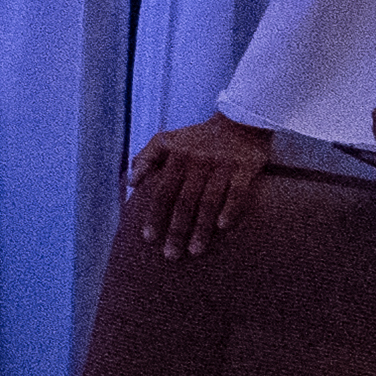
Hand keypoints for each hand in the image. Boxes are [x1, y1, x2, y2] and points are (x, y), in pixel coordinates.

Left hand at [122, 112, 273, 257]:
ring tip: (194, 251)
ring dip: (201, 228)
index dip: (154, 215)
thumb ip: (146, 158)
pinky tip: (223, 227)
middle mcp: (198, 162)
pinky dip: (230, 209)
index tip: (149, 238)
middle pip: (184, 202)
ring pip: (208, 201)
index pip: (162, 191)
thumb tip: (130, 182)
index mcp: (177, 157)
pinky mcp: (246, 168)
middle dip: (176, 230)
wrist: (240, 121)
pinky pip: (237, 192)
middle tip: (171, 255)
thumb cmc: (198, 137)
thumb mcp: (167, 139)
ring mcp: (222, 165)